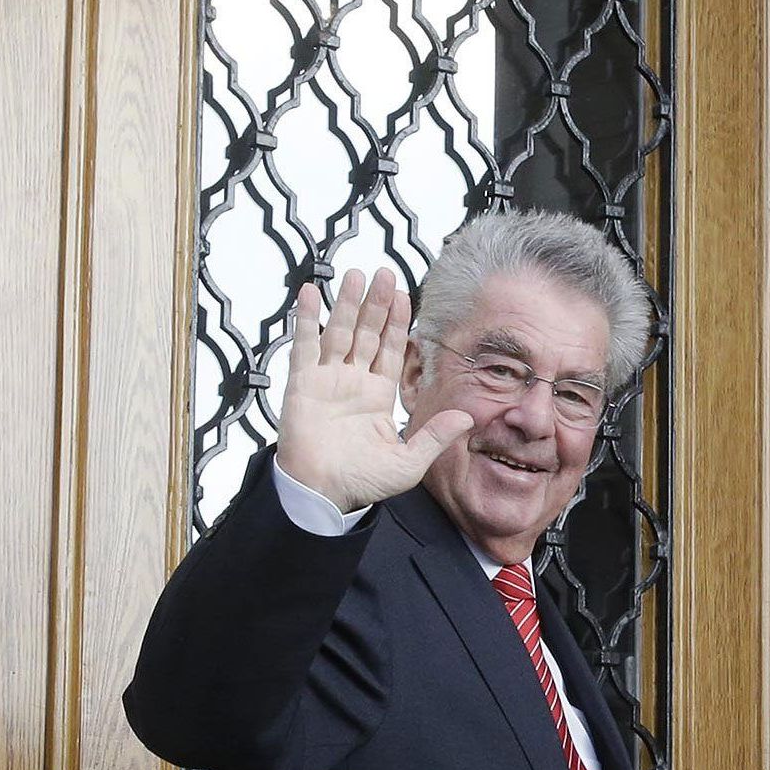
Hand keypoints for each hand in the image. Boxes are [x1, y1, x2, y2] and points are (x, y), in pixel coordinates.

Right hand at [273, 267, 473, 513]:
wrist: (322, 495)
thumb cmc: (361, 483)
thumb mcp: (408, 462)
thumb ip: (435, 437)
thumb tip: (467, 418)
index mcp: (377, 396)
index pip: (391, 351)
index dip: (397, 324)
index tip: (405, 296)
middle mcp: (353, 382)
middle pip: (367, 334)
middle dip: (377, 305)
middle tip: (385, 274)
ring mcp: (327, 380)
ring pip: (339, 332)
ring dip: (347, 304)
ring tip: (357, 276)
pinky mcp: (302, 384)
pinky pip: (304, 346)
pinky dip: (307, 320)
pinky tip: (312, 293)